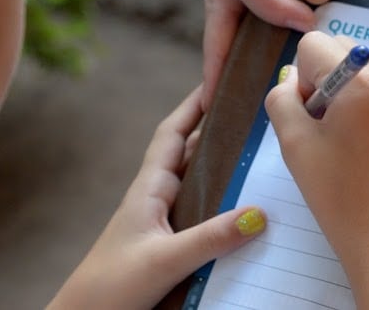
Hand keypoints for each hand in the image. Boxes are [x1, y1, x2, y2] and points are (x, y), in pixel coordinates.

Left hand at [48, 86, 265, 309]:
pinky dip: (222, 201)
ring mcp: (161, 222)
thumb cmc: (109, 288)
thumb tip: (260, 213)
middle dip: (218, 131)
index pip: (173, 133)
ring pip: (198, 183)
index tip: (220, 80)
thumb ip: (210, 238)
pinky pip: (200, 212)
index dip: (194, 105)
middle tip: (254, 114)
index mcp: (149, 189)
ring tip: (258, 152)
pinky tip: (243, 207)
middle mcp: (156, 199)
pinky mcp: (167, 244)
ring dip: (223, 166)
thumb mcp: (164, 260)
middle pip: (191, 153)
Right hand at [265, 32, 368, 308]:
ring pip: (358, 70)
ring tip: (340, 142)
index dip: (299, 77)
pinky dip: (361, 105)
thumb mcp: (295, 144)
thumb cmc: (340, 195)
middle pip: (340, 51)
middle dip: (321, 80)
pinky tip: (359, 148)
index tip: (306, 116)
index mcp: (361, 78)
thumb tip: (290, 81)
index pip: (314, 44)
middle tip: (320, 128)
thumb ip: (282, 100)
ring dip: (340, 93)